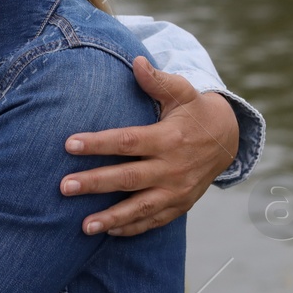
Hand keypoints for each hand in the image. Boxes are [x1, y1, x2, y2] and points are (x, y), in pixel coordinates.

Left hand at [60, 56, 238, 236]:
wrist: (227, 140)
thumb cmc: (195, 111)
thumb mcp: (182, 92)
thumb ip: (157, 81)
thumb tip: (137, 61)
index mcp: (169, 138)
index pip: (128, 141)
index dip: (98, 143)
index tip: (69, 144)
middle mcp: (173, 168)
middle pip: (128, 178)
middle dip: (95, 183)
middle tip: (65, 187)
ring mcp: (177, 190)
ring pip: (141, 207)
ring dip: (111, 218)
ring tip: (83, 226)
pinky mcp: (180, 205)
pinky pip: (154, 220)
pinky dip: (131, 228)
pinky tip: (107, 231)